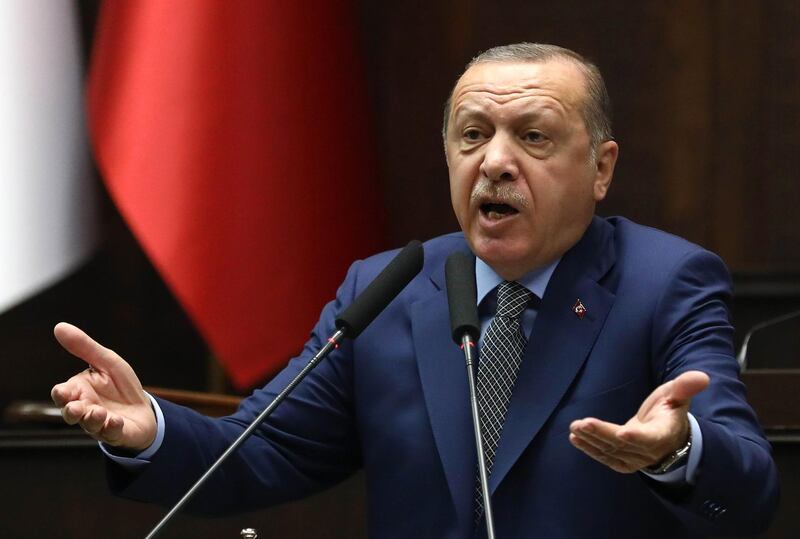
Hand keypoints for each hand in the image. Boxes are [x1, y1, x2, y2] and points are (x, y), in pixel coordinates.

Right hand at [50, 322, 156, 450]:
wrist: (145, 408)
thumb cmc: (121, 386)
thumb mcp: (106, 361)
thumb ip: (84, 347)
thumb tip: (59, 326)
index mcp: (80, 391)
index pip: (62, 393)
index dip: (62, 393)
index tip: (64, 392)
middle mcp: (85, 408)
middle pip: (70, 413)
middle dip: (71, 411)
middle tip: (76, 407)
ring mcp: (99, 424)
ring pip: (89, 425)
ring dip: (92, 419)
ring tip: (98, 412)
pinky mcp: (116, 433)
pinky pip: (111, 433)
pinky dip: (111, 427)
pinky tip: (115, 421)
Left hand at [568, 371, 709, 473]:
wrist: (668, 436)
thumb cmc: (670, 411)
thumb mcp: (678, 396)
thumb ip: (685, 387)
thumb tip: (702, 377)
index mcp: (664, 433)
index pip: (651, 438)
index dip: (638, 437)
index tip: (624, 432)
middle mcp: (649, 450)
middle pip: (624, 445)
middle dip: (602, 434)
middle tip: (582, 424)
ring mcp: (635, 458)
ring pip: (611, 451)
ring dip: (592, 440)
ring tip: (574, 428)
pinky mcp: (624, 461)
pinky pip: (606, 458)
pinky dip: (590, 449)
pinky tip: (575, 438)